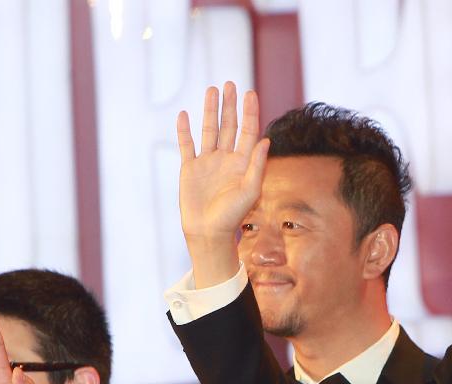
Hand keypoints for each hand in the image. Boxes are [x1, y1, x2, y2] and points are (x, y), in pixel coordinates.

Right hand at [177, 82, 269, 287]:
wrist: (208, 232)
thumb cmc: (233, 216)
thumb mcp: (250, 191)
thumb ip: (258, 166)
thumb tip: (266, 140)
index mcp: (243, 163)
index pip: (248, 132)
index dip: (249, 113)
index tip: (250, 93)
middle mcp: (226, 159)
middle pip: (229, 126)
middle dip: (230, 105)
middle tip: (230, 84)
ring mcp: (208, 162)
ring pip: (209, 130)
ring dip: (210, 111)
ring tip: (211, 90)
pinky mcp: (190, 168)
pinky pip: (187, 145)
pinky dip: (185, 130)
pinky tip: (184, 115)